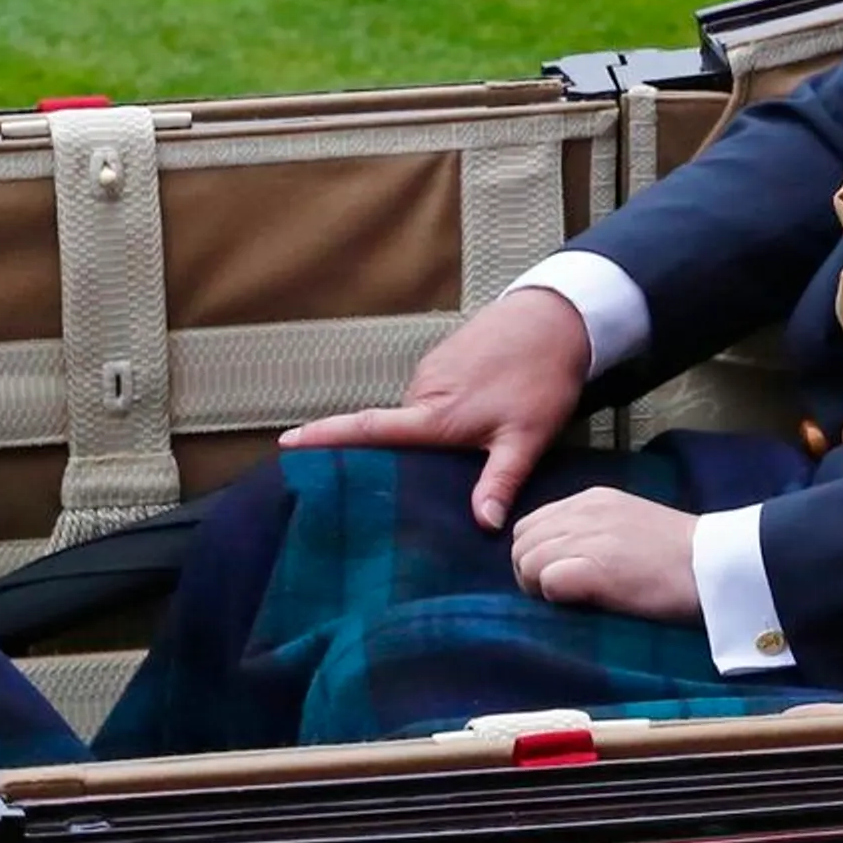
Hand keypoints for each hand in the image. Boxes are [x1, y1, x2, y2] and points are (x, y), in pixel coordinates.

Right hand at [280, 288, 589, 529]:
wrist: (556, 319)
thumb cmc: (541, 378)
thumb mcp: (527, 438)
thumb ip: (500, 480)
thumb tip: (483, 524)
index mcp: (434, 414)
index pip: (368, 428)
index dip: (325, 437)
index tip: (287, 444)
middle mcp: (423, 392)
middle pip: (392, 433)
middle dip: (393, 459)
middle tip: (401, 488)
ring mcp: (430, 373)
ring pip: (414, 419)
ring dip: (425, 437)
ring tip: (459, 455)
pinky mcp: (442, 362)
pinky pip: (428, 400)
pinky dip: (437, 417)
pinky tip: (470, 424)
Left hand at [508, 487, 699, 621]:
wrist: (717, 566)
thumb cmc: (682, 556)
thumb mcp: (629, 525)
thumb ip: (593, 531)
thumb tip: (561, 559)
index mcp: (592, 499)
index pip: (532, 523)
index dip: (536, 554)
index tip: (556, 576)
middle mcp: (583, 511)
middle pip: (522, 543)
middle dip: (530, 572)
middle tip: (558, 595)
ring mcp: (587, 538)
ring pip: (528, 561)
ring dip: (540, 587)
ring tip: (571, 601)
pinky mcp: (594, 569)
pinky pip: (547, 582)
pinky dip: (556, 597)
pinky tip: (582, 603)